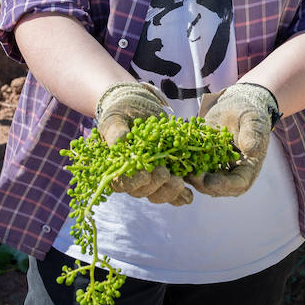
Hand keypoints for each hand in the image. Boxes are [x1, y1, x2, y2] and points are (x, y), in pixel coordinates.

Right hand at [94, 82, 191, 205]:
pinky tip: (189, 195)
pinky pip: (172, 190)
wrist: (138, 109)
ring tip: (180, 183)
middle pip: (142, 191)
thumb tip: (120, 139)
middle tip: (166, 174)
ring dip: (170, 190)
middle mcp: (132, 177)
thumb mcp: (115, 117)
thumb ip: (115, 129)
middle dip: (155, 185)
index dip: (133, 182)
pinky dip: (181, 194)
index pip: (121, 182)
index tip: (145, 174)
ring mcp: (150, 178)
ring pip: (158, 193)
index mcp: (115, 167)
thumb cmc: (121, 113)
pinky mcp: (166, 174)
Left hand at [187, 83, 278, 196]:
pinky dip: (182, 164)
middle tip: (187, 175)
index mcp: (247, 169)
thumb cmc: (248, 113)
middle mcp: (231, 175)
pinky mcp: (202, 161)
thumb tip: (251, 151)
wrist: (235, 105)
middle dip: (200, 183)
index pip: (237, 185)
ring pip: (201, 180)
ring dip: (188, 176)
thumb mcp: (253, 121)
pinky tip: (171, 157)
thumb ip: (252, 134)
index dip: (222, 185)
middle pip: (216, 187)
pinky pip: (192, 166)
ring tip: (176, 167)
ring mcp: (215, 170)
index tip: (207, 181)